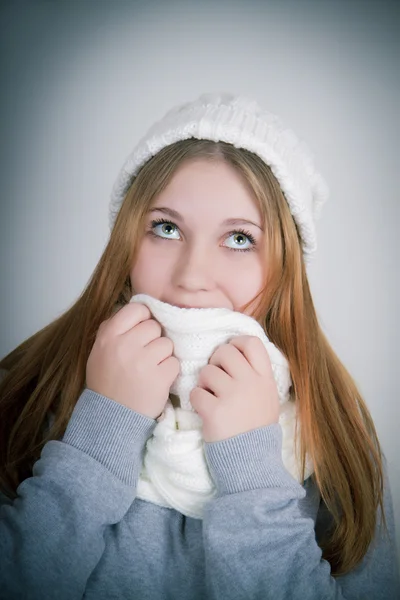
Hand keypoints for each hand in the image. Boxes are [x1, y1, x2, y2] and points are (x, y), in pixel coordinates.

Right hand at [86, 302, 179, 418]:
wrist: (110, 416)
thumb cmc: (107, 381)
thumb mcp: (99, 351)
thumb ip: (114, 329)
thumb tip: (139, 310)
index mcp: (109, 335)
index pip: (137, 309)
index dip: (143, 319)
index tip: (141, 332)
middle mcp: (125, 345)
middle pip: (154, 326)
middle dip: (153, 339)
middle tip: (143, 356)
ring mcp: (143, 361)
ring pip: (167, 344)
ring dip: (162, 356)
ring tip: (149, 369)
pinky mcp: (159, 378)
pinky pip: (174, 363)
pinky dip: (168, 372)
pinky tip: (155, 380)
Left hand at [190, 335, 278, 441]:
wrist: (251, 460)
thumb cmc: (255, 426)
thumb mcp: (267, 397)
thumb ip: (255, 375)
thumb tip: (235, 351)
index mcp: (265, 379)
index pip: (252, 343)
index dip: (236, 343)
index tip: (230, 354)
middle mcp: (251, 383)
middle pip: (225, 351)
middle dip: (215, 362)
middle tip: (216, 378)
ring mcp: (233, 396)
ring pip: (206, 371)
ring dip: (204, 383)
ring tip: (212, 397)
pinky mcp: (214, 411)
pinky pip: (195, 392)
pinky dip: (196, 400)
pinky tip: (206, 410)